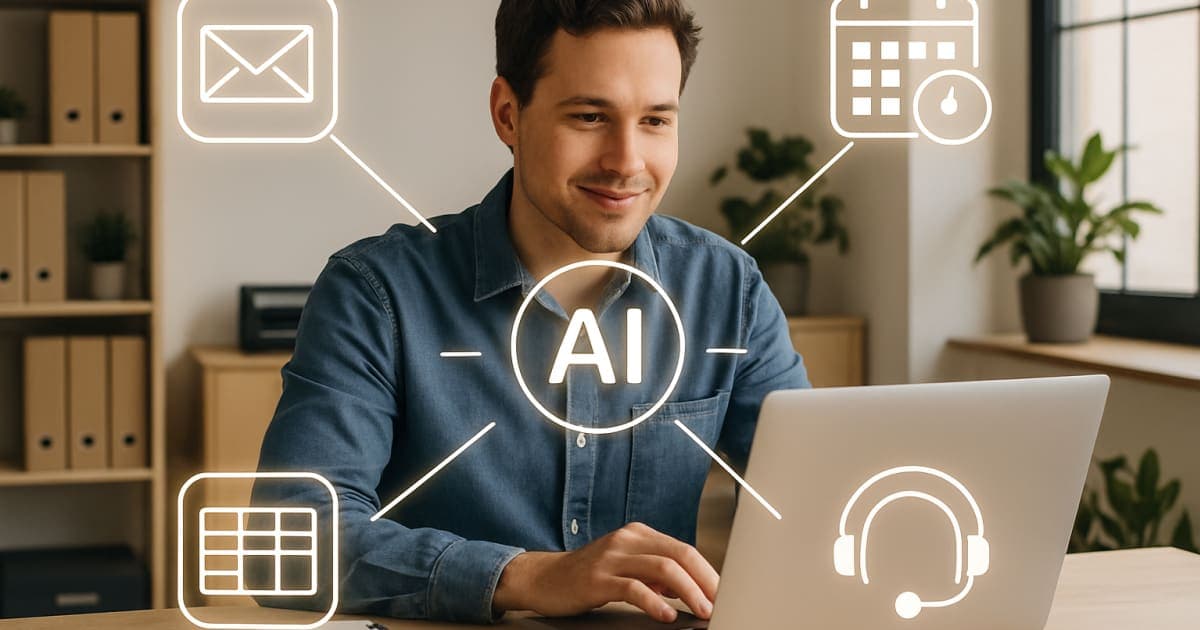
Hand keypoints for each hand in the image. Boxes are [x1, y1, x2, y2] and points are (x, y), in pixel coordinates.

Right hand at [492, 522, 717, 622]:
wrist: (544, 579)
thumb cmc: (588, 576)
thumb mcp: (627, 568)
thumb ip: (657, 573)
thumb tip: (694, 589)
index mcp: (639, 534)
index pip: (684, 550)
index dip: (708, 573)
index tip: (725, 594)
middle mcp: (627, 539)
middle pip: (679, 554)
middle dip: (706, 581)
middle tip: (721, 604)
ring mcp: (611, 557)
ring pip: (662, 568)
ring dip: (689, 592)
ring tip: (701, 611)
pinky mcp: (597, 578)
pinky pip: (633, 588)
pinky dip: (655, 602)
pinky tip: (666, 615)